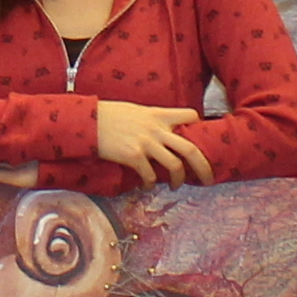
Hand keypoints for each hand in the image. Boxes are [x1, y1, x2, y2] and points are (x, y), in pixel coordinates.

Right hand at [91, 100, 213, 185]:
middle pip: (191, 149)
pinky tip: (146, 186)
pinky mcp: (133, 156)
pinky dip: (150, 184)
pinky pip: (150, 176)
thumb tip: (162, 129)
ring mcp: (146, 143)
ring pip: (175, 166)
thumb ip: (152, 119)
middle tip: (208, 179)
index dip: (199, 127)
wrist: (88, 120)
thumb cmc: (109, 115)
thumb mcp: (136, 110)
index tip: (200, 139)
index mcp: (158, 114)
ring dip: (178, 180)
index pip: (190, 115)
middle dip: (204, 167)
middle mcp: (156, 129)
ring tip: (176, 185)